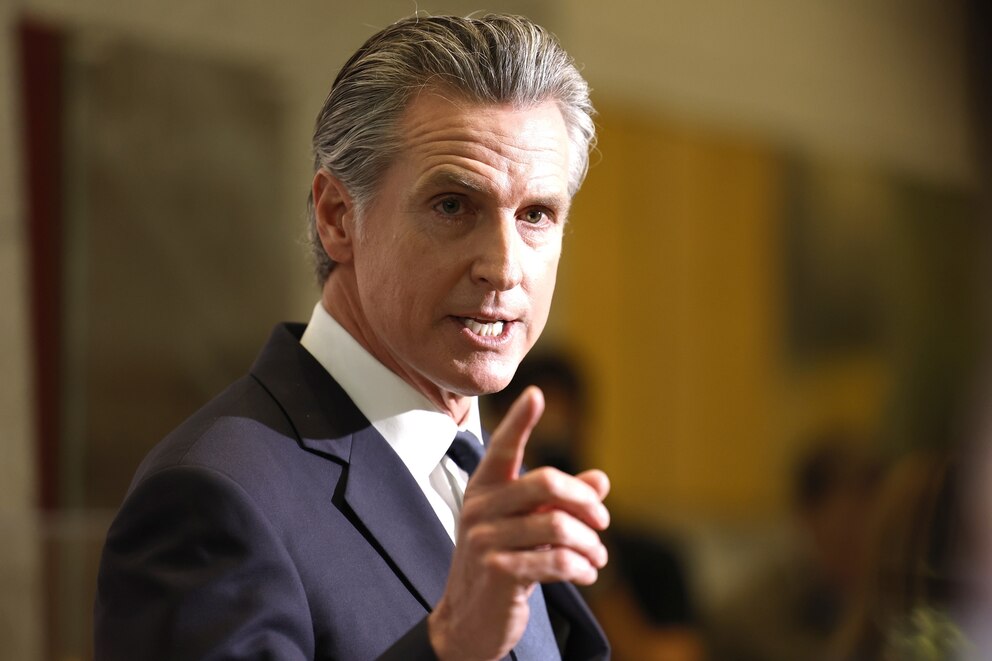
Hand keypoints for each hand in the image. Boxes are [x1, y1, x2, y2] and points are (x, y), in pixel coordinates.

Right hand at [428, 386, 610, 660]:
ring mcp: (486, 540)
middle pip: (546, 483)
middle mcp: (481, 508)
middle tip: (602, 522)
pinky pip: (556, 561)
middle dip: (585, 502)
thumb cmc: (501, 565)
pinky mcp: (499, 572)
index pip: (503, 448)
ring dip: (590, 545)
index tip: (536, 394)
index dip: (520, 421)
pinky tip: (587, 574)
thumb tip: (600, 479)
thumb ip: (559, 502)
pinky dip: (582, 568)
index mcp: (485, 489)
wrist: (468, 622)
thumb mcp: (525, 527)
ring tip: (597, 557)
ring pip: (559, 526)